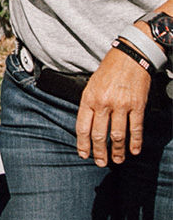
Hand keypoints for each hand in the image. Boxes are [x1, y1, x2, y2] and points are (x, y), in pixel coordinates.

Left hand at [76, 44, 150, 164]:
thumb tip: (88, 125)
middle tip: (100, 163)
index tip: (84, 154)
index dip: (83, 143)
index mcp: (88, 97)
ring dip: (117, 151)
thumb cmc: (108, 70)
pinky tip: (134, 151)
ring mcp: (121, 105)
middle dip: (99, 152)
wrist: (129, 57)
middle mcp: (103, 103)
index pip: (82, 126)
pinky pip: (135, 129)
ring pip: (117, 135)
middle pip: (99, 134)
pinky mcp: (137, 106)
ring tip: (117, 160)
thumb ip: (90, 104)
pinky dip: (135, 142)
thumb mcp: (91, 84)